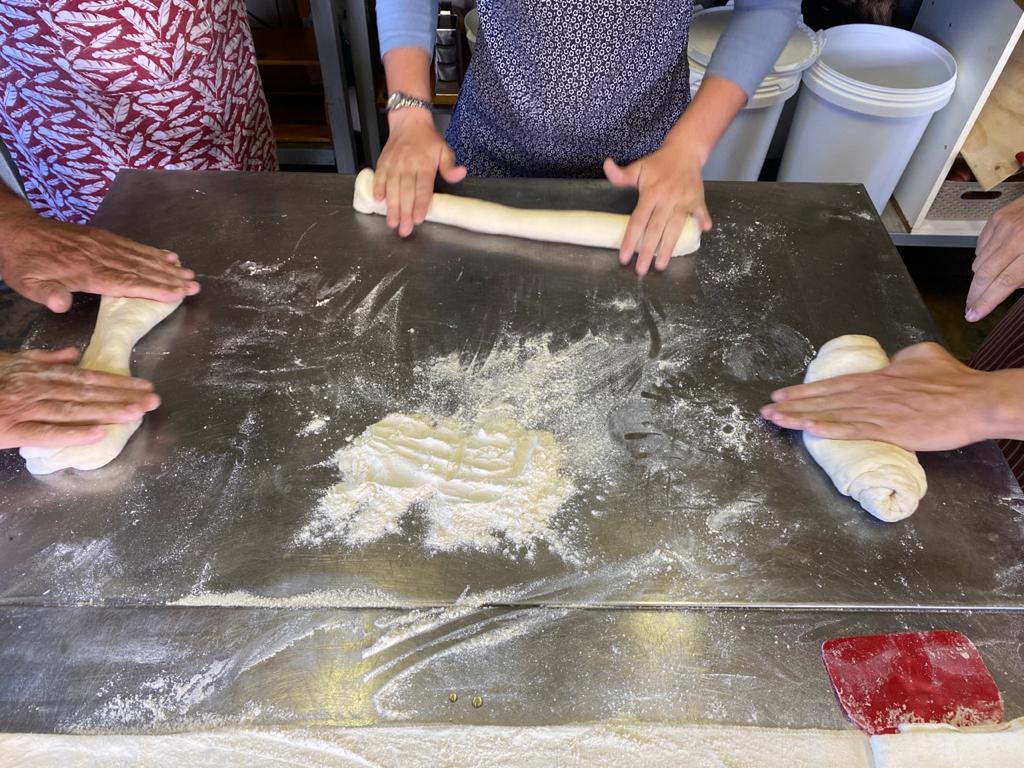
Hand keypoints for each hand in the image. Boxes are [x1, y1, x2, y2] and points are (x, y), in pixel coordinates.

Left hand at [0, 210, 199, 311]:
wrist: (17, 231)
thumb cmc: (25, 262)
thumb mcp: (28, 282)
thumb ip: (47, 293)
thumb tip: (61, 304)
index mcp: (88, 271)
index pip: (127, 282)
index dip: (153, 289)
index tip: (176, 294)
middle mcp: (101, 256)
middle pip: (141, 269)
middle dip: (170, 278)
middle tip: (194, 285)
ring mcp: (104, 244)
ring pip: (141, 257)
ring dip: (167, 266)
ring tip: (189, 273)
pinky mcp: (102, 238)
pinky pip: (132, 245)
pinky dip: (152, 252)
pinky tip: (167, 256)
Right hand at [0, 348, 159, 449]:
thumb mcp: (8, 361)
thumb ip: (41, 358)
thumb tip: (73, 354)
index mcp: (35, 371)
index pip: (84, 376)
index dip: (116, 381)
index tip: (143, 384)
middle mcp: (33, 387)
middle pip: (86, 391)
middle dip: (122, 396)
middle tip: (153, 400)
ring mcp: (22, 408)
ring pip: (73, 409)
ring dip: (108, 410)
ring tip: (136, 413)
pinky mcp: (10, 430)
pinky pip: (46, 432)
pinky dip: (73, 433)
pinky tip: (98, 434)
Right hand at [374, 109, 466, 237]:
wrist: (409, 121)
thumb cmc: (428, 140)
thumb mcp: (444, 150)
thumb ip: (449, 166)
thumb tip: (460, 174)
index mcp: (424, 164)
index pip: (423, 188)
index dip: (421, 204)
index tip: (419, 218)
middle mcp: (408, 165)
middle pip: (406, 193)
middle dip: (405, 213)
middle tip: (405, 229)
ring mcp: (394, 164)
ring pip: (392, 188)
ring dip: (391, 207)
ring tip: (392, 222)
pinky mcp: (383, 163)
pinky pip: (379, 177)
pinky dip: (377, 188)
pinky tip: (377, 201)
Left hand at [604, 136, 711, 276]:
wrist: (685, 150)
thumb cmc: (658, 164)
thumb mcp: (637, 168)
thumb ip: (621, 175)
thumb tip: (606, 166)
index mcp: (651, 193)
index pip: (638, 220)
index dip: (631, 239)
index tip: (624, 258)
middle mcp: (667, 198)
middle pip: (656, 229)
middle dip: (648, 251)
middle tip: (641, 270)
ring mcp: (684, 199)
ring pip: (676, 227)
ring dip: (669, 247)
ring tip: (661, 265)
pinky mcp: (698, 199)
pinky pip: (700, 212)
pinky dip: (702, 220)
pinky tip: (702, 233)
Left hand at [759, 342, 1023, 450]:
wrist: (975, 400)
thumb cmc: (953, 380)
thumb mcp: (921, 357)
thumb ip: (899, 361)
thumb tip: (889, 363)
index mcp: (877, 377)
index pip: (832, 384)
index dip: (805, 390)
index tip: (782, 395)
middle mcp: (870, 392)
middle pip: (824, 399)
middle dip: (793, 405)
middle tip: (765, 410)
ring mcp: (877, 411)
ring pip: (831, 414)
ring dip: (801, 417)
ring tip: (775, 419)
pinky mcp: (889, 429)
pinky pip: (852, 429)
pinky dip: (829, 428)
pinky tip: (809, 430)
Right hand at [966, 196, 1023, 321]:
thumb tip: (1015, 287)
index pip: (1004, 282)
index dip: (986, 302)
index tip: (974, 314)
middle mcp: (1016, 238)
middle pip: (985, 274)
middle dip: (975, 294)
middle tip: (971, 307)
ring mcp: (1004, 227)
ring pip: (979, 262)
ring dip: (982, 276)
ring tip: (988, 283)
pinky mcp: (997, 219)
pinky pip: (981, 246)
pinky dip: (985, 256)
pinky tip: (995, 259)